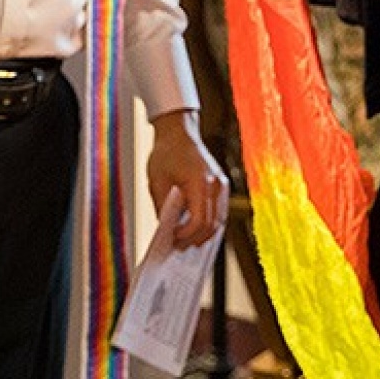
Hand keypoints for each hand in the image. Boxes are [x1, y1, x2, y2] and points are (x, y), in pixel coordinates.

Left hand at [146, 110, 227, 248]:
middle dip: (194, 239)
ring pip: (219, 221)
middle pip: (211, 224)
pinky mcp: (222, 185)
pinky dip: (208, 223)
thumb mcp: (156, 181)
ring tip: (185, 242)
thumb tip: (167, 232)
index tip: (172, 239)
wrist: (178, 132)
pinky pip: (219, 211)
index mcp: (200, 182)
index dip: (186, 234)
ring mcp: (222, 185)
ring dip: (203, 234)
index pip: (198, 219)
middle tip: (177, 246)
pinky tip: (195, 230)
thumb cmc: (165, 154)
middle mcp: (216, 184)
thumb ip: (163, 208)